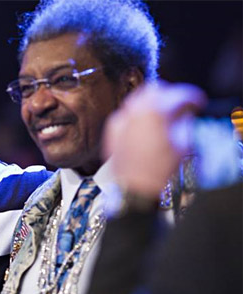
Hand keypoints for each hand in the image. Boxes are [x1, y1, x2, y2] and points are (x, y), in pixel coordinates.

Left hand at [103, 81, 206, 196]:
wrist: (133, 187)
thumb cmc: (157, 169)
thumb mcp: (182, 145)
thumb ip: (184, 122)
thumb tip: (184, 113)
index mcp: (155, 111)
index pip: (178, 94)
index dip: (192, 97)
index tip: (197, 102)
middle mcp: (135, 110)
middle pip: (155, 89)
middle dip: (170, 94)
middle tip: (180, 106)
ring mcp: (121, 118)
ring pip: (138, 98)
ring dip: (152, 102)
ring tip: (163, 115)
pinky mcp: (112, 127)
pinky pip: (126, 112)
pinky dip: (137, 114)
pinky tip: (144, 125)